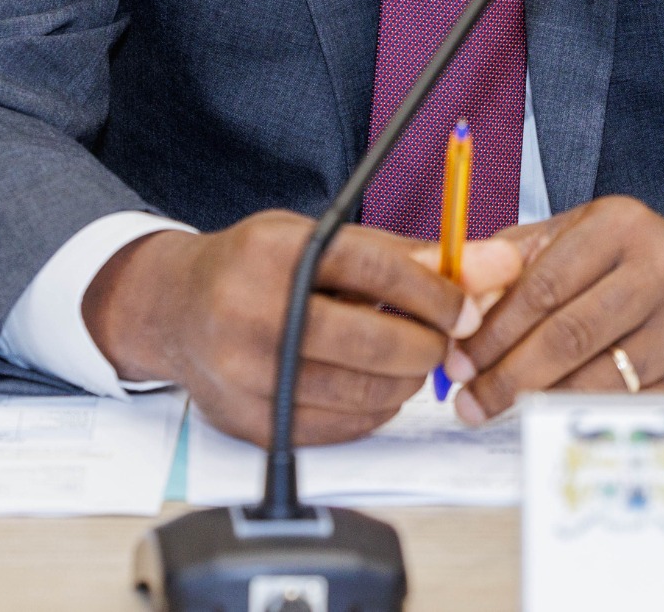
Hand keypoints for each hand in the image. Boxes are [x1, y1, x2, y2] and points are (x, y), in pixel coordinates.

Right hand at [82, 212, 479, 446]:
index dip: (436, 292)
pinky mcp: (250, 422)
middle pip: (374, 341)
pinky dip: (374, 409)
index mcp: (277, 253)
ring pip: (363, 391)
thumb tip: (491, 265)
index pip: (377, 271)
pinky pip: (340, 427)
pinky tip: (374, 384)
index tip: (464, 307)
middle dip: (428, 343)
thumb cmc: (255, 266)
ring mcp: (247, 373)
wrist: (172, 310)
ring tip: (408, 358)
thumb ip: (403, 255)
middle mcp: (254, 312)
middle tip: (443, 338)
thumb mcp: (319, 237)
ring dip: (406, 379)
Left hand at [443, 196, 663, 423]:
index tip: (458, 363)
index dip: (494, 331)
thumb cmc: (619, 263)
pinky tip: (547, 422)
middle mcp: (662, 269)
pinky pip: (630, 410)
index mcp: (621, 225)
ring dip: (538, 404)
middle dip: (508, 376)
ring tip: (497, 413)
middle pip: (571, 337)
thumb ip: (511, 267)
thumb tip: (459, 315)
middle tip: (469, 402)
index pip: (544, 286)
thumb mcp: (569, 240)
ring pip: (599, 380)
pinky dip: (582, 419)